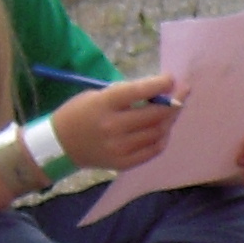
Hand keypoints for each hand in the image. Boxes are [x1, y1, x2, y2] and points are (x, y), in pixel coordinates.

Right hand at [52, 72, 177, 170]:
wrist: (61, 145)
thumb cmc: (80, 113)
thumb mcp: (97, 95)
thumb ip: (126, 95)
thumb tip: (158, 92)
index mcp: (104, 104)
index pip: (138, 91)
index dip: (159, 84)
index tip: (172, 79)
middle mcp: (113, 126)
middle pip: (154, 115)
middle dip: (174, 102)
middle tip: (182, 93)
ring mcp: (119, 147)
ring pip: (157, 132)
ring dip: (169, 119)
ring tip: (173, 110)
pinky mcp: (123, 163)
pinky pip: (153, 150)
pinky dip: (162, 138)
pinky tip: (163, 129)